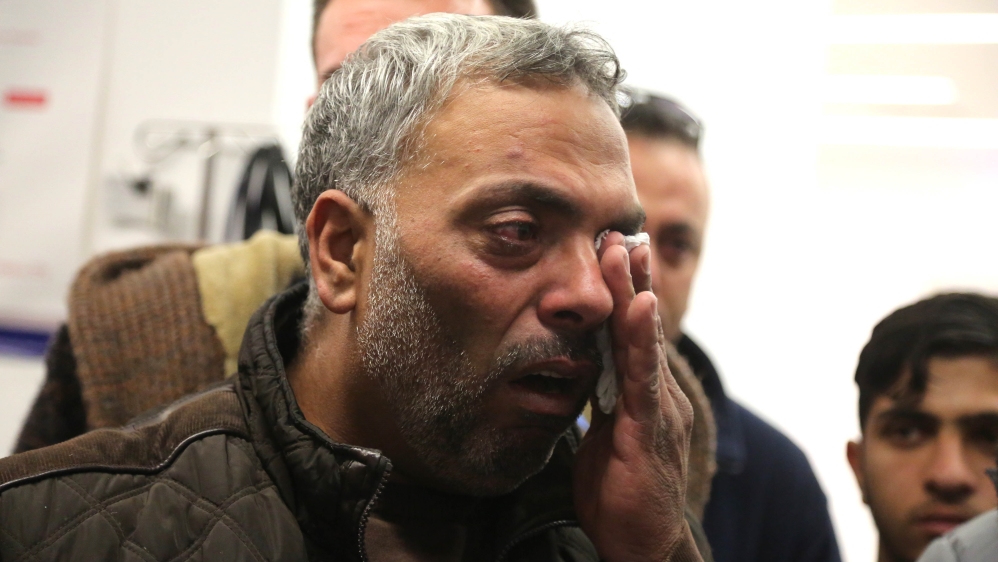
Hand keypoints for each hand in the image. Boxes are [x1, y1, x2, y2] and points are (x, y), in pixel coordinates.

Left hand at [573, 232, 700, 561]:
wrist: (642, 544)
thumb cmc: (621, 493)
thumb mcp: (601, 437)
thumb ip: (598, 402)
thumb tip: (580, 373)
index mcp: (642, 393)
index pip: (630, 333)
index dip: (622, 291)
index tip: (611, 250)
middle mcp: (657, 392)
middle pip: (641, 326)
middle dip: (629, 277)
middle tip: (618, 230)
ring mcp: (659, 408)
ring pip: (644, 341)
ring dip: (633, 292)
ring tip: (625, 250)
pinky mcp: (652, 429)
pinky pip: (645, 378)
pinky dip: (643, 340)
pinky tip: (640, 306)